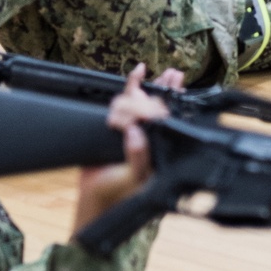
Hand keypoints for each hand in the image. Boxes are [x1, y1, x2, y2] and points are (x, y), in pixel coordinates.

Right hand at [71, 63, 184, 232]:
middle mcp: (148, 133)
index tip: (176, 79)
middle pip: (153, 103)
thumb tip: (135, 133)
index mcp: (159, 144)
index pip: (169, 116)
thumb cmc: (121, 192)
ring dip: (133, 99)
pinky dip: (131, 85)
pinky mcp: (114, 124)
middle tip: (152, 96)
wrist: (95, 198)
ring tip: (130, 104)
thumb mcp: (136, 178)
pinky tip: (139, 72)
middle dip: (151, 97)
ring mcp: (131, 127)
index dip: (173, 96)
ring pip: (137, 100)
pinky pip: (123, 101)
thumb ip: (138, 158)